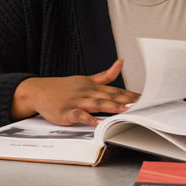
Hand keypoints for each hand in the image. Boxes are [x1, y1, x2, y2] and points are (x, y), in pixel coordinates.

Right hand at [10, 59, 139, 126]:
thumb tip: (121, 62)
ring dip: (112, 107)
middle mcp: (87, 92)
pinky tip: (97, 123)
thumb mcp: (85, 79)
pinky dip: (88, 118)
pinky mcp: (67, 111)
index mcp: (93, 86)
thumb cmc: (63, 88)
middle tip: (142, 104)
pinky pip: (79, 115)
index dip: (131, 94)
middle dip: (126, 101)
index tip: (147, 98)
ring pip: (97, 103)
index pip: (116, 90)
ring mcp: (77, 101)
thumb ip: (105, 75)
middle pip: (109, 96)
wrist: (38, 90)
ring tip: (125, 111)